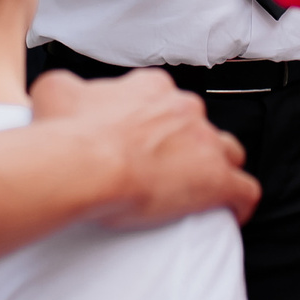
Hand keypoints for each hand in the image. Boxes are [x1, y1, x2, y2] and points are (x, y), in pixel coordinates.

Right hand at [30, 68, 257, 225]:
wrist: (87, 164)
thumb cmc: (70, 135)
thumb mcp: (56, 92)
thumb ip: (67, 86)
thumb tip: (64, 93)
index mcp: (151, 88)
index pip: (164, 98)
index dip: (156, 120)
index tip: (144, 140)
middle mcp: (183, 108)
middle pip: (196, 124)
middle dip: (186, 143)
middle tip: (162, 169)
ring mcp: (204, 142)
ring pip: (227, 151)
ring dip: (217, 166)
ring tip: (198, 188)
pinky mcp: (216, 179)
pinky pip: (244, 190)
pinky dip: (239, 202)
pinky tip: (231, 213)